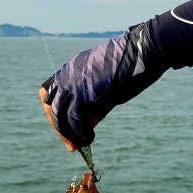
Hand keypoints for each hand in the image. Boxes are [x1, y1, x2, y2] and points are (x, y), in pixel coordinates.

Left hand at [38, 25, 166, 149]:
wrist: (143, 49)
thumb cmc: (132, 63)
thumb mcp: (107, 82)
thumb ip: (94, 101)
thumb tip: (87, 122)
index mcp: (72, 68)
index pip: (53, 94)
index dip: (57, 113)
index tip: (69, 127)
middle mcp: (68, 74)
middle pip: (50, 104)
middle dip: (58, 126)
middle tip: (71, 141)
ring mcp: (74, 82)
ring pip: (57, 113)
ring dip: (66, 132)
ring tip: (78, 143)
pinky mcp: (84, 93)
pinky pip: (73, 119)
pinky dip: (78, 133)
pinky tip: (88, 138)